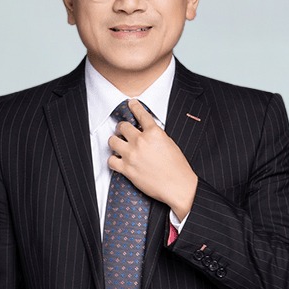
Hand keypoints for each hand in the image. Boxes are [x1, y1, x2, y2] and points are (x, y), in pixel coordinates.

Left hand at [108, 99, 197, 220]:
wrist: (178, 186)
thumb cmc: (177, 167)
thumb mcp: (169, 143)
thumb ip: (155, 135)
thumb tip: (145, 132)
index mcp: (154, 133)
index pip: (141, 114)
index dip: (134, 106)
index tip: (130, 103)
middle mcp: (140, 141)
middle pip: (122, 126)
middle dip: (122, 128)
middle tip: (123, 131)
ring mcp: (132, 155)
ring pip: (112, 141)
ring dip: (115, 142)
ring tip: (119, 145)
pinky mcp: (127, 169)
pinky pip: (111, 160)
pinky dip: (113, 160)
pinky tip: (118, 160)